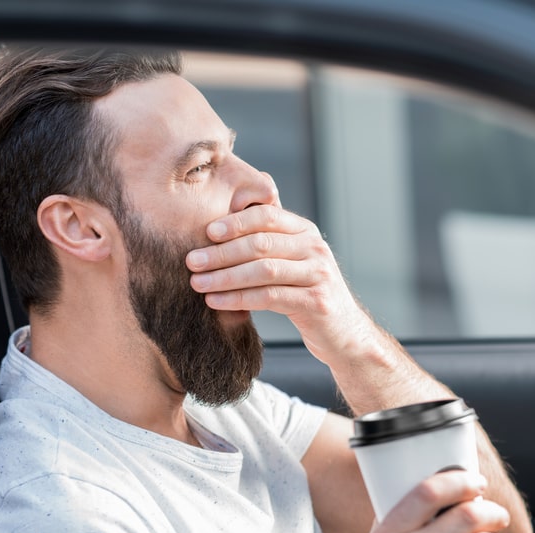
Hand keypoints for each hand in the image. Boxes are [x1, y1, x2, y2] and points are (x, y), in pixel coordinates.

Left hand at [185, 205, 373, 364]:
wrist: (343, 333)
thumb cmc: (307, 292)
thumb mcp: (294, 259)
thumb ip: (272, 233)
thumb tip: (245, 196)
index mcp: (306, 232)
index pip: (267, 216)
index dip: (235, 222)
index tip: (206, 232)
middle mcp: (315, 248)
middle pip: (261, 244)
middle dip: (222, 253)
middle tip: (191, 261)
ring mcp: (318, 275)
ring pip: (263, 270)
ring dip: (225, 277)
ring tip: (197, 283)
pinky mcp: (316, 303)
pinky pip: (269, 297)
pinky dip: (238, 298)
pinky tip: (216, 301)